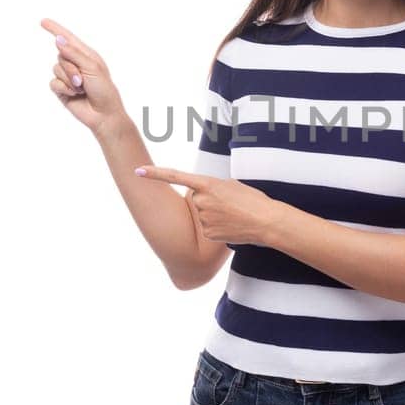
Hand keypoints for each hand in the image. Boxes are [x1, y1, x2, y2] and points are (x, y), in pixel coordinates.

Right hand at [41, 17, 124, 132]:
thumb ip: (74, 53)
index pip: (68, 38)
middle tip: (83, 80)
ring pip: (55, 69)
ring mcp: (67, 76)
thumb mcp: (92, 67)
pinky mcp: (61, 89)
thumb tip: (58, 39)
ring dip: (69, 80)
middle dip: (70, 68)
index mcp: (86, 55)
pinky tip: (74, 95)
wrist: (103, 114)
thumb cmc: (104, 89)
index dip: (55, 29)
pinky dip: (64, 88)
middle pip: (60, 55)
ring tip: (82, 88)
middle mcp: (75, 63)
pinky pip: (53, 82)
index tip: (43, 21)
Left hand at [134, 166, 283, 245]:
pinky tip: (232, 226)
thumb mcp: (232, 185)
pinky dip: (218, 227)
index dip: (155, 174)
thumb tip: (203, 199)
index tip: (138, 171)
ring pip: (203, 215)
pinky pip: (209, 228)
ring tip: (233, 214)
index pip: (176, 176)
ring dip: (215, 215)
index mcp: (207, 184)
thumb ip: (213, 188)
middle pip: (196, 200)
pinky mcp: (208, 233)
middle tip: (229, 204)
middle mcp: (201, 200)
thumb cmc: (253, 200)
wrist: (266, 221)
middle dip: (209, 201)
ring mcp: (203, 218)